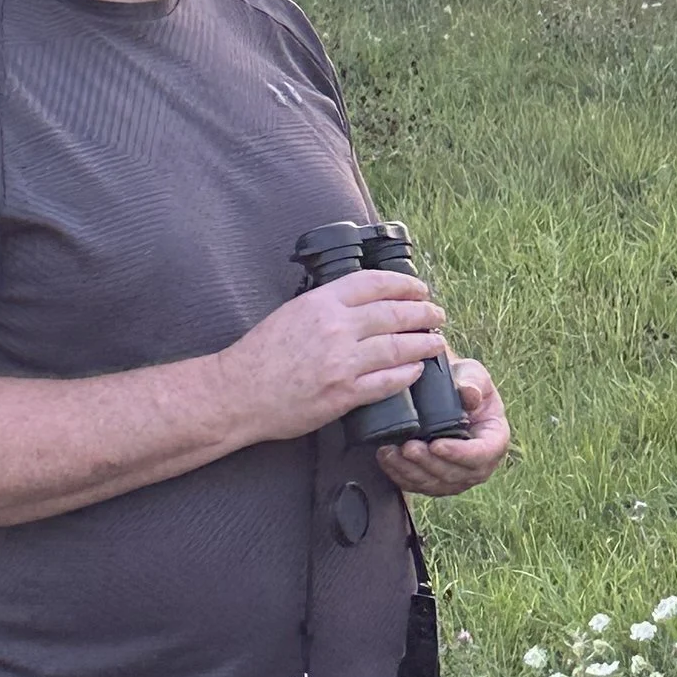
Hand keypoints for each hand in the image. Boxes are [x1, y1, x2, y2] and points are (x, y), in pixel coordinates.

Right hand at [216, 269, 448, 444]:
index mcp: (322, 302)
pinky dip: (407, 374)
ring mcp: (342, 361)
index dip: (404, 284)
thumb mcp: (292, 313)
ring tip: (436, 342)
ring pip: (398, 347)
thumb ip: (326, 307)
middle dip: (423, 313)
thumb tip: (360, 305)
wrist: (239, 392)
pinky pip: (387, 381)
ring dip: (423, 343)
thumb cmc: (259, 355)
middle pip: (394, 313)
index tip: (419, 289)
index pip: (375, 283)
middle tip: (437, 315)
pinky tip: (417, 370)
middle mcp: (336, 327)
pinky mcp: (344, 393)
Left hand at [377, 359, 509, 498]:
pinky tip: (386, 459)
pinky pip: (418, 485)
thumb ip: (473, 382)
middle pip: (457, 475)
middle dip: (430, 464)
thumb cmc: (462, 382)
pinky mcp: (435, 480)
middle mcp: (479, 464)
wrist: (442, 393)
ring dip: (411, 471)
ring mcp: (457, 476)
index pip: (483, 454)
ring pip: (435, 484)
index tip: (437, 445)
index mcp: (494, 438)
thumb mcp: (472, 373)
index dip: (460, 454)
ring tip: (392, 452)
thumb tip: (469, 395)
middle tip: (408, 448)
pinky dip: (400, 474)